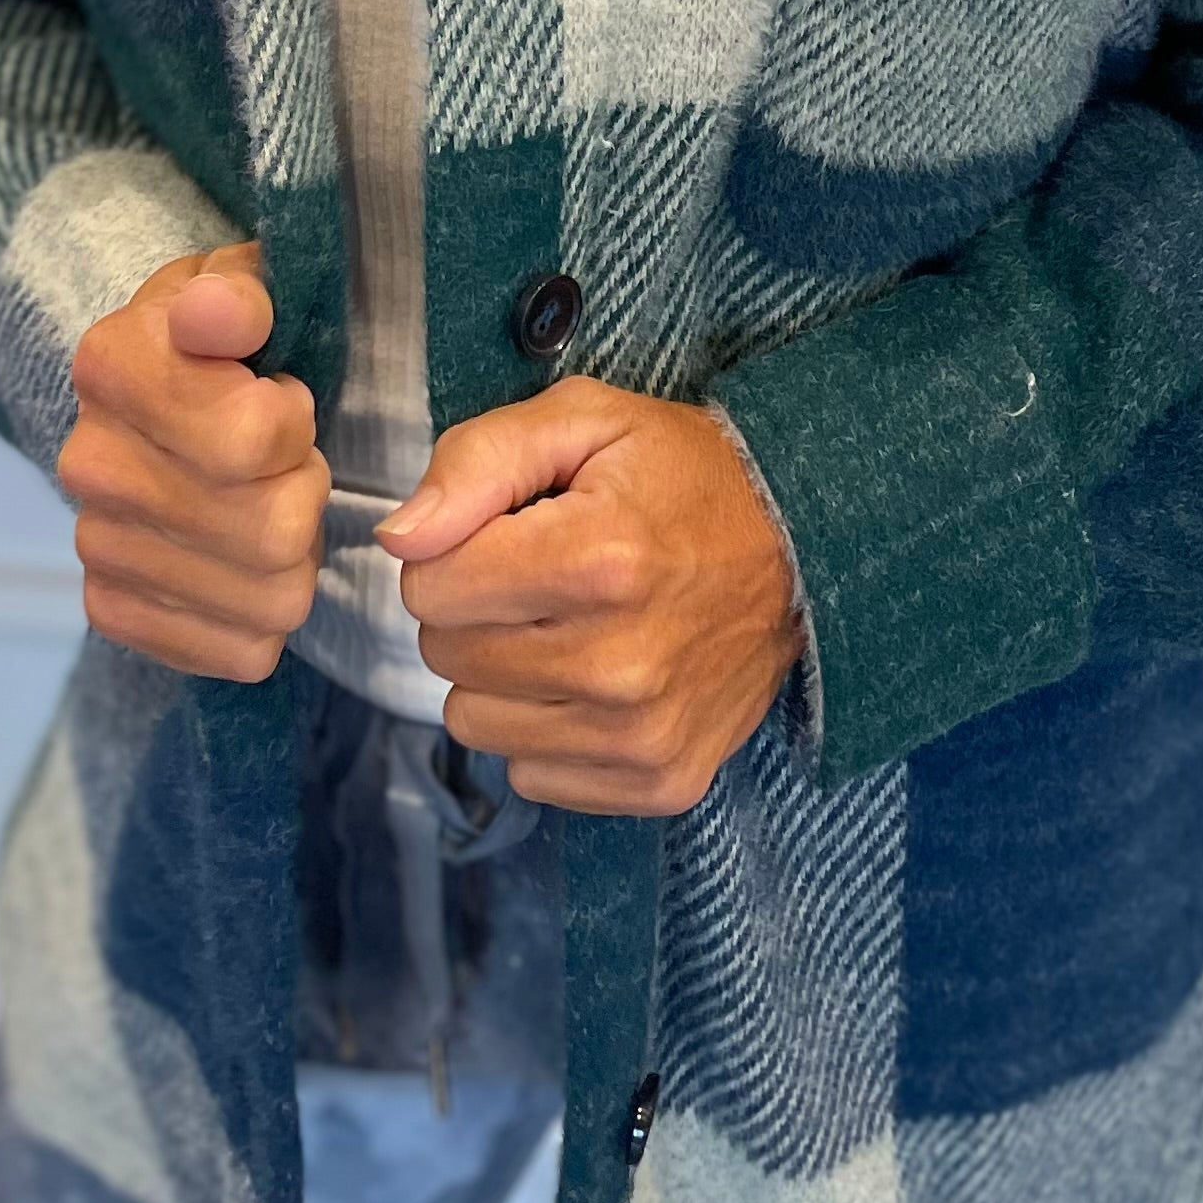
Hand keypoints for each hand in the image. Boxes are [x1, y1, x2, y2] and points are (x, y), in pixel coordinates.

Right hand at [59, 243, 327, 681]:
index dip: (292, 421)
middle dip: (303, 491)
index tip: (277, 397)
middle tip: (283, 463)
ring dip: (296, 556)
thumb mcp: (240, 283)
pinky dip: (267, 614)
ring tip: (267, 507)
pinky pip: (243, 651)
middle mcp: (90, 464)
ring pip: (272, 597)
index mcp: (114, 365)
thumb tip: (224, 312)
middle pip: (272, 530)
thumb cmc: (222, 338)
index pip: (250, 439)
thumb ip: (242, 290)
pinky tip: (247, 564)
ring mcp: (97, 546)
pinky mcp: (114, 611)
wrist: (151, 393)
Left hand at [378, 382, 801, 815]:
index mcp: (599, 559)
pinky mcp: (658, 782)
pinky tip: (595, 678)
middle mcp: (621, 662)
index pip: (428, 585)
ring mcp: (641, 735)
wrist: (803, 549)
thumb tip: (400, 539)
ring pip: (474, 722)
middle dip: (475, 609)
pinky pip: (529, 773)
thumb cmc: (681, 475)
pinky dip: (545, 728)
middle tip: (541, 576)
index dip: (454, 549)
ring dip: (502, 674)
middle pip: (445, 656)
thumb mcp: (584, 419)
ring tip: (567, 626)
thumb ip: (477, 461)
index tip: (509, 531)